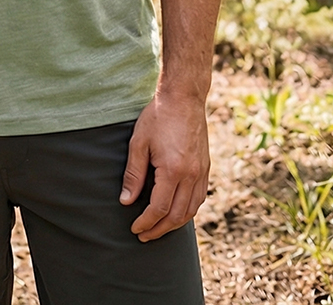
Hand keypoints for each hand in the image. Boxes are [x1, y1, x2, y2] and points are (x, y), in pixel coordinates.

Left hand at [120, 90, 210, 241]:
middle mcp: (191, 176)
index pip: (159, 209)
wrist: (184, 97)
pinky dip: (187, 210)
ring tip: (158, 228)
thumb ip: (133, 174)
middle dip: (159, 229)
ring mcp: (202, 172)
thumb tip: (126, 201)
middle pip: (176, 215)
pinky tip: (176, 211)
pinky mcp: (206, 167)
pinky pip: (199, 198)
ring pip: (191, 210)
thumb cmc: (158, 117)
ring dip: (174, 224)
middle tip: (144, 235)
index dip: (146, 222)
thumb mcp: (139, 142)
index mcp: (173, 170)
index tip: (135, 228)